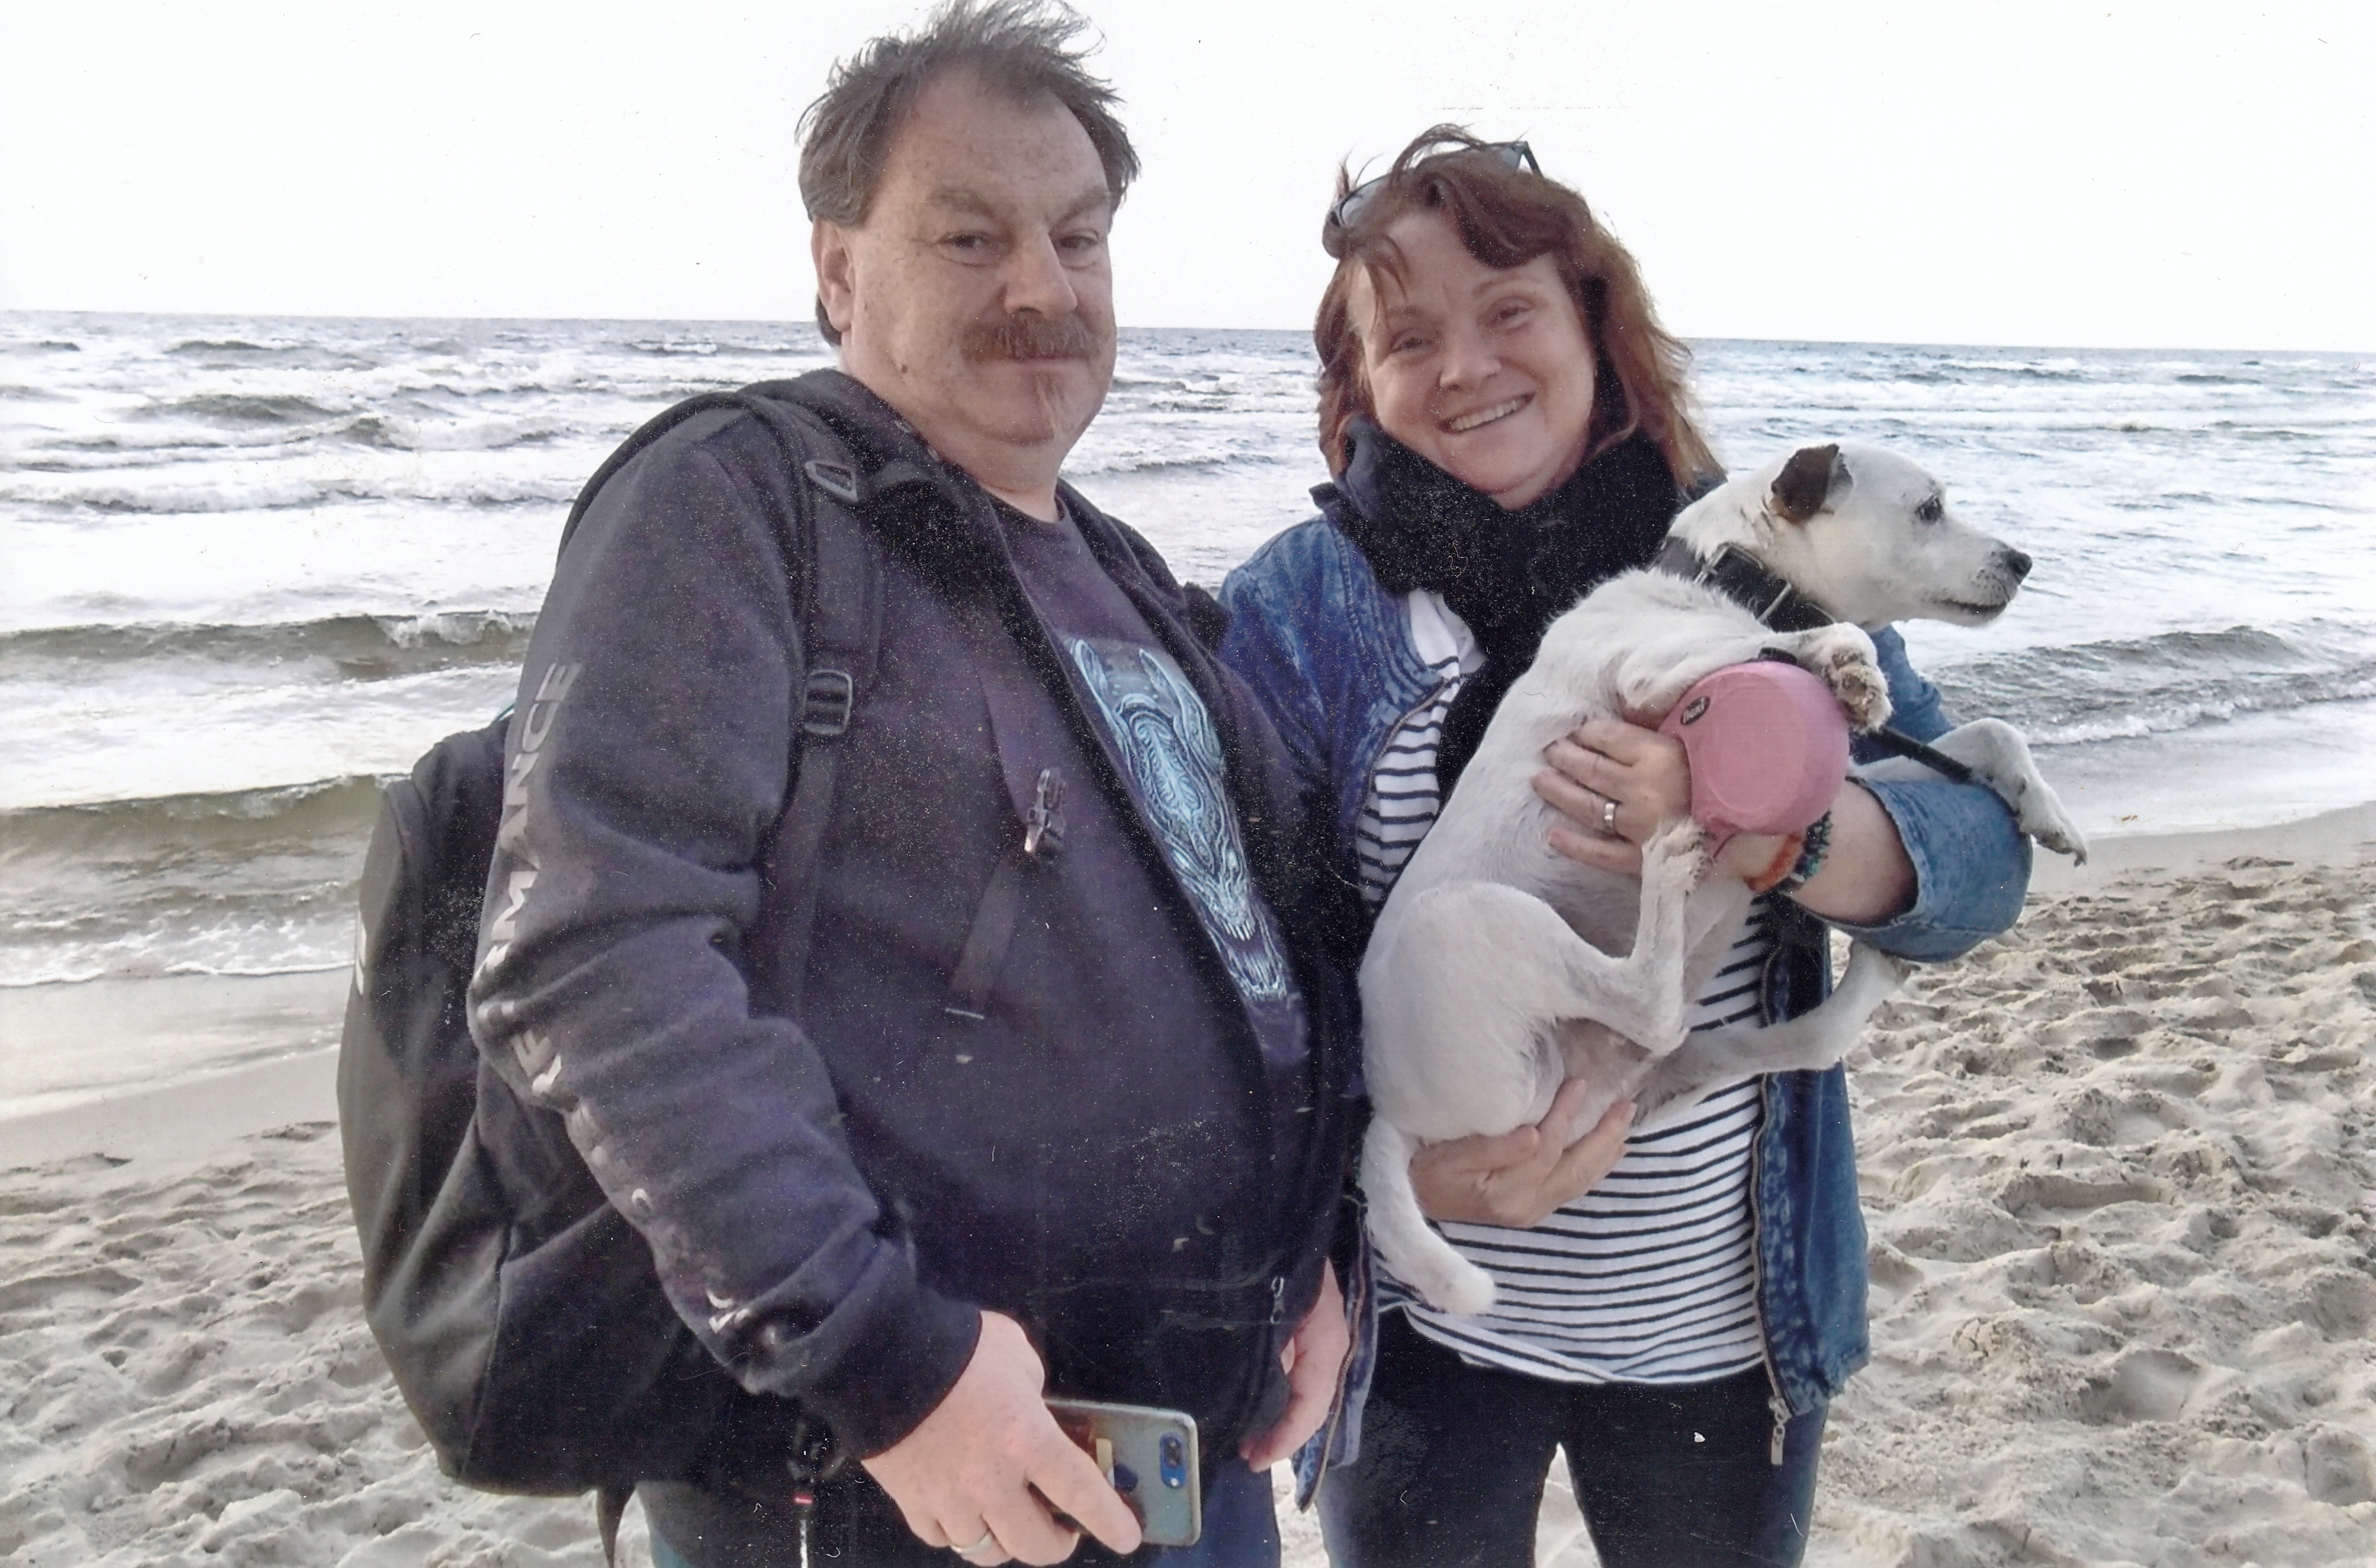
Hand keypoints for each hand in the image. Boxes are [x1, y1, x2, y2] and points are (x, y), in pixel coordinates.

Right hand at [861, 1312, 1140, 1564]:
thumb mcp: (1016, 1353)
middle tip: (1062, 1530)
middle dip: (1057, 1544)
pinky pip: (941, 1538)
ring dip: (1006, 1542)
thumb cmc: (957, 1346)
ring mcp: (950, 1500)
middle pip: (1035, 1545)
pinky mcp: (911, 1503)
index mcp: (1028, 1441)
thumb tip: (1032, 1408)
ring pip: (987, 1551)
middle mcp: (993, 1482)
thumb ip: (1033, 1388)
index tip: (1127, 1537)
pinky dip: (956, 1532)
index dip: (1110, 1522)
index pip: (1083, 1494)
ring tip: (1010, 1524)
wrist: (879, 1355)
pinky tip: (961, 1514)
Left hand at [1239, 1260, 1348, 1470]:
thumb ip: (1269, 1354)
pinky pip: (1291, 1368)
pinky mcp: (1298, 1323)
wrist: (1268, 1207)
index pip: (1312, 1407)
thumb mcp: (1270, 1307)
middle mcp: (1327, 1341)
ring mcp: (1314, 1332)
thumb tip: (1256, 1402)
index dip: (1284, 1440)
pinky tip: (1247, 1398)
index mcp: (1326, 1339)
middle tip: (1242, 1453)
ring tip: (1241, 1432)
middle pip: (1309, 1402)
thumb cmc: (1269, 1252)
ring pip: (1300, 1388)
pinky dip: (1272, 1390)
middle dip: (1278, 1433)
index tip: (1253, 1460)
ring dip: (1273, 1413)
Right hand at [1409, 1078, 1634, 1228]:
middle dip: (1603, 1137)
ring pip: (1579, 1180)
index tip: (1579, 1083)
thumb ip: (1490, 1148)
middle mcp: (1526, 1206)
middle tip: (1627, 1105)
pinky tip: (1608, 1152)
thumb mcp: (1447, 1156)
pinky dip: (1594, 1167)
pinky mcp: (1532, 1208)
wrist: (1409, 1203)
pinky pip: (1572, 1186)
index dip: (1565, 1116)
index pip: (1546, 1149)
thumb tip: (1533, 1134)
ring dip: (1606, 1151)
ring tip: (1626, 1123)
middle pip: (1575, 1169)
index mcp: (1506, 1192)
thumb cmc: (1422, 1170)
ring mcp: (1531, 1210)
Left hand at [1536, 715, 1786, 882]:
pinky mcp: (1643, 862)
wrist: (1766, 836)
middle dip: (1565, 757)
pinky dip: (1574, 845)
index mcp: (1659, 755)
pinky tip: (1553, 834)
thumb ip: (1662, 724)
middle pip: (1591, 769)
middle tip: (1550, 749)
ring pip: (1587, 806)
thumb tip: (1627, 703)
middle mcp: (1643, 790)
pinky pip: (1600, 853)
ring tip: (1540, 779)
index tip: (1575, 730)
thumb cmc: (1737, 779)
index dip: (1587, 732)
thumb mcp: (1702, 740)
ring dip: (1560, 792)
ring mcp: (1640, 828)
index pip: (1608, 737)